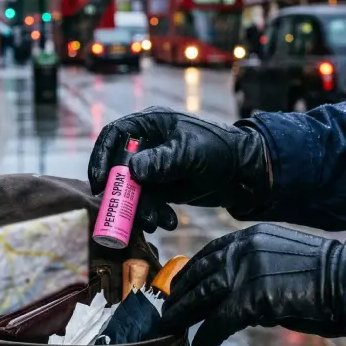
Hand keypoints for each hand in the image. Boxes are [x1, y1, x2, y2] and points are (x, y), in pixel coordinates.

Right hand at [88, 107, 270, 232]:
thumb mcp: (191, 153)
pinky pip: (147, 202)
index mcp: (150, 124)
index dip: (101, 158)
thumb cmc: (221, 150)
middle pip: (119, 168)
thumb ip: (162, 161)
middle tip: (125, 215)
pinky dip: (153, 214)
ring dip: (140, 209)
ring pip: (132, 190)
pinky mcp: (162, 187)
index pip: (114, 135)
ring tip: (156, 222)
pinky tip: (167, 221)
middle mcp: (147, 144)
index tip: (99, 185)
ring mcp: (154, 167)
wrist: (245, 173)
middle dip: (122, 194)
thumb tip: (133, 170)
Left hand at [161, 224, 345, 345]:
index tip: (178, 284)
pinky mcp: (252, 298)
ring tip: (171, 327)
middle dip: (181, 292)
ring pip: (203, 295)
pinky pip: (220, 320)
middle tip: (167, 309)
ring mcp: (246, 272)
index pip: (211, 252)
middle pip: (200, 272)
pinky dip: (208, 335)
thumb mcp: (283, 260)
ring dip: (184, 313)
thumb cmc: (326, 275)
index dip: (192, 271)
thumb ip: (256, 271)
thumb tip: (236, 299)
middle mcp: (243, 249)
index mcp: (251, 236)